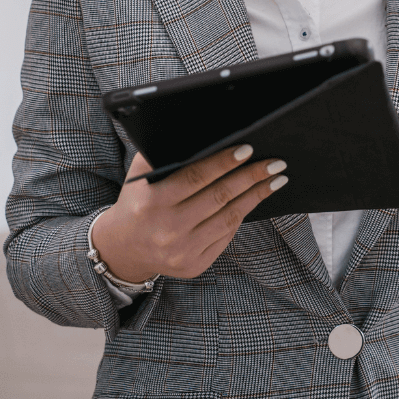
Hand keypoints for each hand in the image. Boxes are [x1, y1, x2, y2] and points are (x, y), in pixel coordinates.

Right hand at [90, 146, 288, 281]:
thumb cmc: (137, 203)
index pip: (195, 177)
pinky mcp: (194, 265)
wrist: (122, 249)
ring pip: (229, 217)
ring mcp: (182, 251)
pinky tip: (255, 199)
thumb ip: (159, 155)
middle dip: (251, 177)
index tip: (248, 149)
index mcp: (153, 203)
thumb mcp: (138, 178)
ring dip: (256, 196)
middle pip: (219, 197)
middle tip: (275, 162)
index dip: (223, 162)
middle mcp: (168, 229)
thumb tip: (197, 133)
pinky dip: (242, 215)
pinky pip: (226, 236)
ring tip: (276, 179)